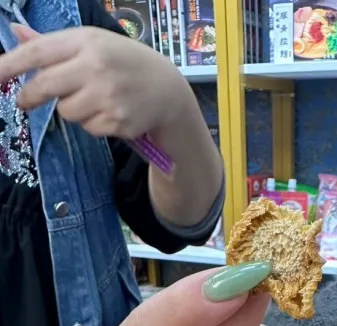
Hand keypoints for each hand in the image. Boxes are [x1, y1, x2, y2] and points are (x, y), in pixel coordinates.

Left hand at [0, 24, 192, 139]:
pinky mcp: (117, 121)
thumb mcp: (92, 44)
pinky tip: (110, 112)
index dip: (10, 65)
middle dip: (30, 96)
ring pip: (65, 111)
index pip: (37, 52)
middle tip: (24, 100)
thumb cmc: (124, 62)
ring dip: (71, 109)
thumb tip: (17, 33)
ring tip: (94, 100)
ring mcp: (107, 96)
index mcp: (86, 41)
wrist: (168, 90)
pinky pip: (87, 128)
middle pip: (44, 86)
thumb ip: (53, 44)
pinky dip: (93, 123)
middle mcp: (95, 66)